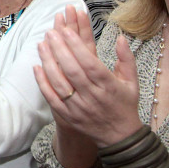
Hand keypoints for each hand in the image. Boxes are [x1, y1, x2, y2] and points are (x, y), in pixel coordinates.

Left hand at [34, 6, 141, 146]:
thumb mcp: (132, 81)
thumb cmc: (124, 105)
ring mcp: (79, 107)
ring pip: (60, 83)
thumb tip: (120, 37)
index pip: (90, 63)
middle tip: (50, 32)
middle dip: (60, 50)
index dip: (77, 46)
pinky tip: (36, 67)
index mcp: (109, 85)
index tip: (66, 31)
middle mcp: (93, 96)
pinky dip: (43, 83)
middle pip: (73, 71)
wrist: (119, 137)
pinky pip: (52, 98)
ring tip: (41, 45)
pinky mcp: (68, 116)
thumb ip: (126, 58)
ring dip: (48, 63)